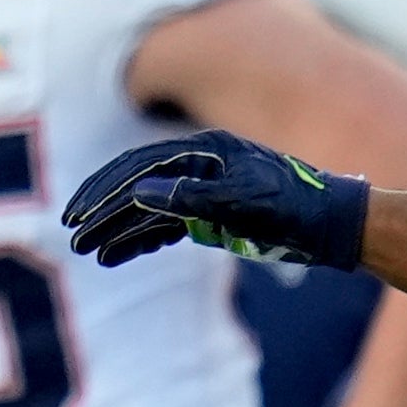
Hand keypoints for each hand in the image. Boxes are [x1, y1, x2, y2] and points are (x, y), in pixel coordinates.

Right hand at [61, 128, 370, 270]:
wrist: (334, 225)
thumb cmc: (295, 208)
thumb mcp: (245, 203)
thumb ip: (193, 199)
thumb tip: (139, 194)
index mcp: (203, 152)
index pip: (139, 168)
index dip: (105, 190)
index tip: (79, 213)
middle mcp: (198, 167)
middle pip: (137, 186)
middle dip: (103, 210)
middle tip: (73, 233)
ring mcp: (204, 191)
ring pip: (150, 209)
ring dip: (118, 229)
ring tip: (90, 250)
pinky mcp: (213, 215)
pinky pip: (168, 226)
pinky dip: (143, 240)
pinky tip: (118, 254)